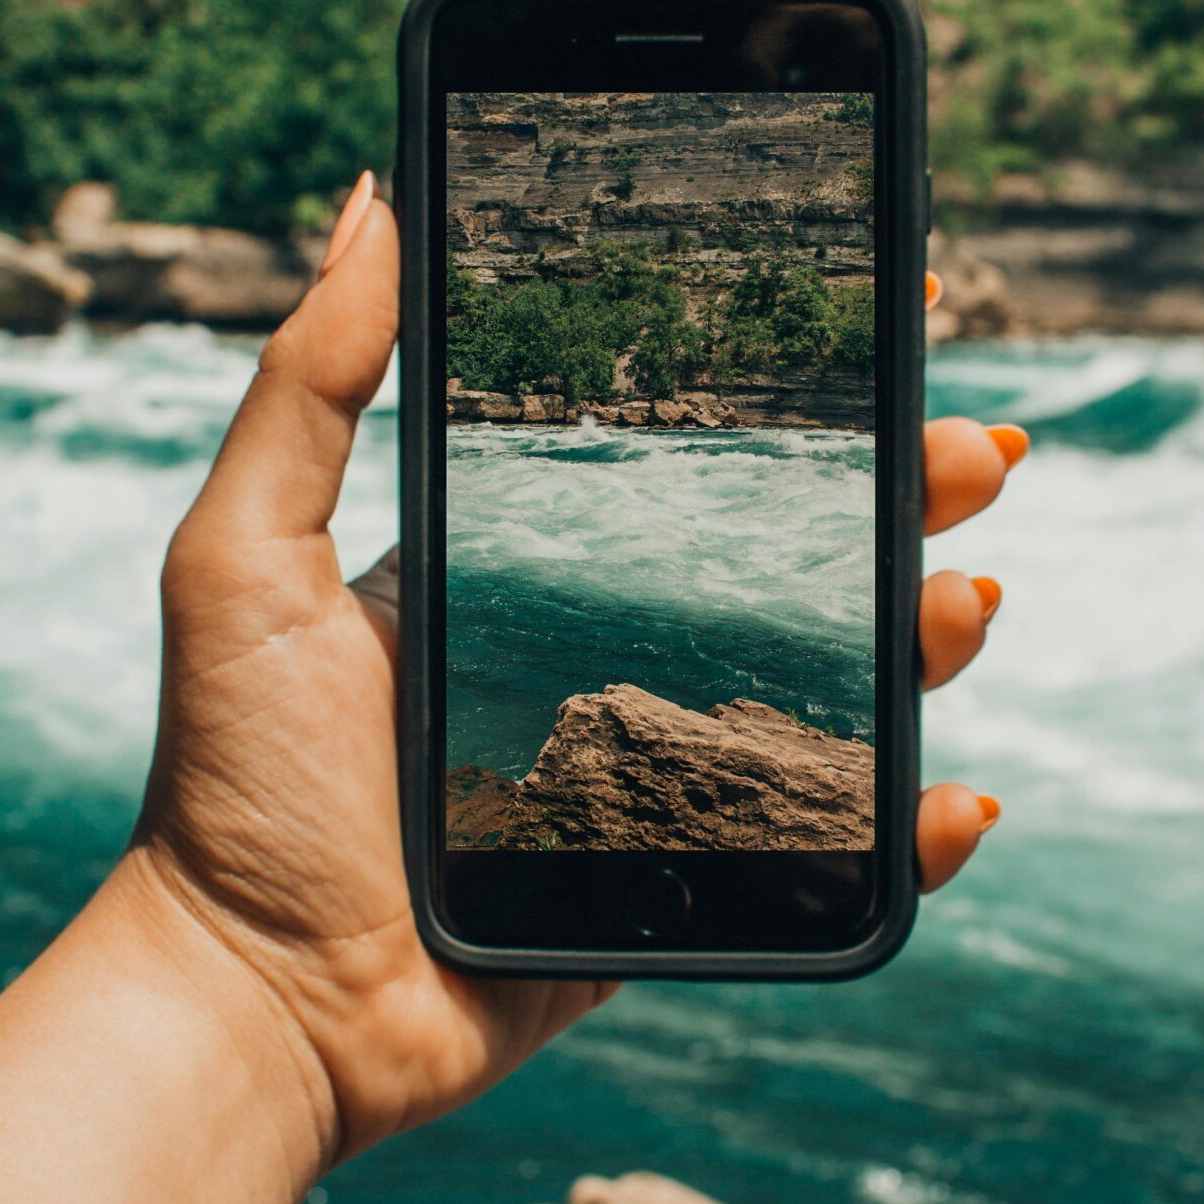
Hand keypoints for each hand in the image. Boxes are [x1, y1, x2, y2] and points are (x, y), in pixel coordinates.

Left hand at [122, 183, 1026, 1168]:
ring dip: (924, 636)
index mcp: (530, 569)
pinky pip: (826, 855)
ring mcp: (654, 774)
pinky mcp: (678, 890)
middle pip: (794, 555)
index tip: (883, 299)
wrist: (256, 1001)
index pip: (689, 451)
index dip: (794, 385)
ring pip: (834, 690)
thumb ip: (309, 386)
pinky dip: (906, 829)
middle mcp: (606, 656)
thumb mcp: (246, 554)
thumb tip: (370, 202)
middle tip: (971, 450)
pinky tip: (956, 793)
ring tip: (964, 598)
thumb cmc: (233, 779)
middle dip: (901, 492)